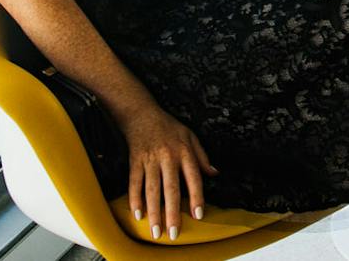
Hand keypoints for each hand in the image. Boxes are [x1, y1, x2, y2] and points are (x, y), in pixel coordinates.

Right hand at [119, 106, 215, 241]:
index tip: (198, 215)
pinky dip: (134, 199)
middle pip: (170, 189)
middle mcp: (167, 157)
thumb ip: (202, 156)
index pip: (193, 178)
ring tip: (156, 231)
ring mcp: (150, 160)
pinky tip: (138, 214)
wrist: (142, 115)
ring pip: (151, 190)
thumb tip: (215, 173)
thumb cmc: (169, 127)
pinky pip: (134, 183)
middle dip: (172, 213)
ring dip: (153, 212)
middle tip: (174, 233)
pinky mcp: (135, 162)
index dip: (196, 197)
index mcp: (184, 152)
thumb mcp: (190, 136)